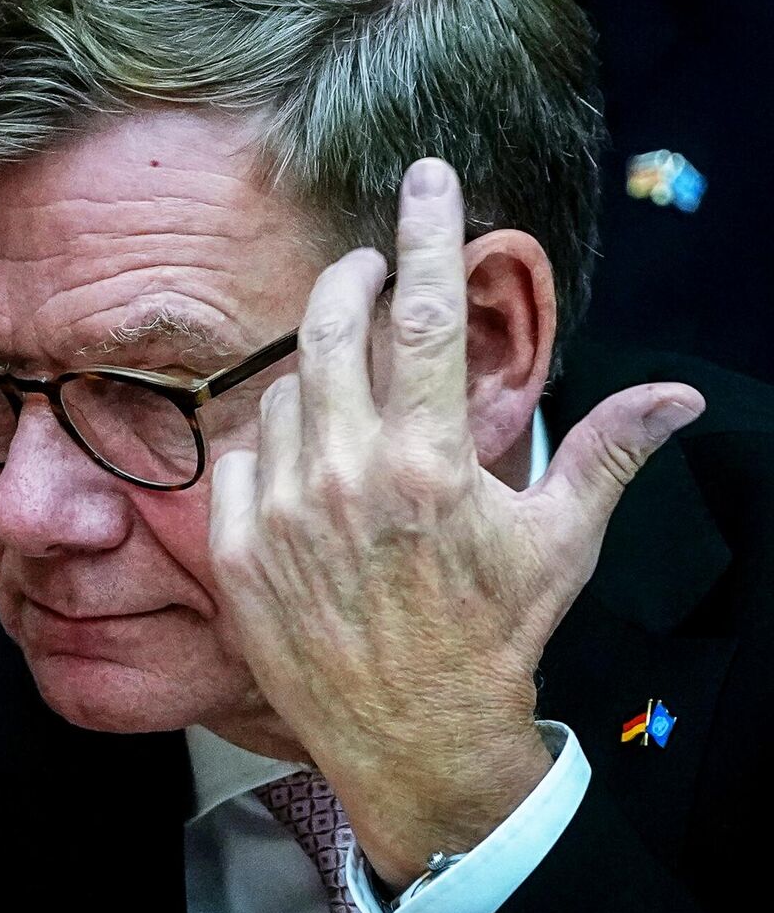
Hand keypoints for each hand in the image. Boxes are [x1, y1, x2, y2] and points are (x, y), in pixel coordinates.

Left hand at [208, 158, 703, 887]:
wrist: (415, 736)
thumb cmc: (491, 634)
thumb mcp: (558, 542)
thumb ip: (607, 453)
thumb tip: (678, 396)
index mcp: (428, 460)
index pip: (423, 315)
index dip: (427, 234)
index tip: (425, 177)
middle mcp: (345, 474)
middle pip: (328, 328)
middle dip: (349, 277)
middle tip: (367, 265)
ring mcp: (281, 512)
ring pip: (282, 390)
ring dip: (314, 374)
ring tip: (351, 399)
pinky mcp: (235, 549)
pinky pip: (240, 454)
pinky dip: (271, 443)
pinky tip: (304, 464)